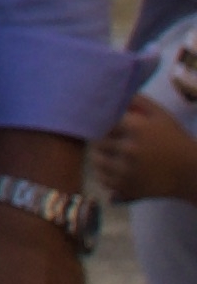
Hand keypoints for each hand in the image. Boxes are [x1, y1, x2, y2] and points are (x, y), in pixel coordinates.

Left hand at [97, 96, 196, 212]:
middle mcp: (128, 150)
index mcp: (136, 129)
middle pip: (97, 142)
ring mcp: (126, 171)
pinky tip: (113, 169)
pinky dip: (104, 174)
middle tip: (104, 138)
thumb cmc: (174, 140)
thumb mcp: (160, 115)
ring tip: (108, 154)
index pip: (102, 122)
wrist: (190, 172)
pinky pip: (103, 180)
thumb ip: (138, 101)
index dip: (101, 122)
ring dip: (99, 156)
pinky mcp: (127, 188)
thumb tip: (115, 94)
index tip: (103, 123)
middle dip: (99, 139)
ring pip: (96, 161)